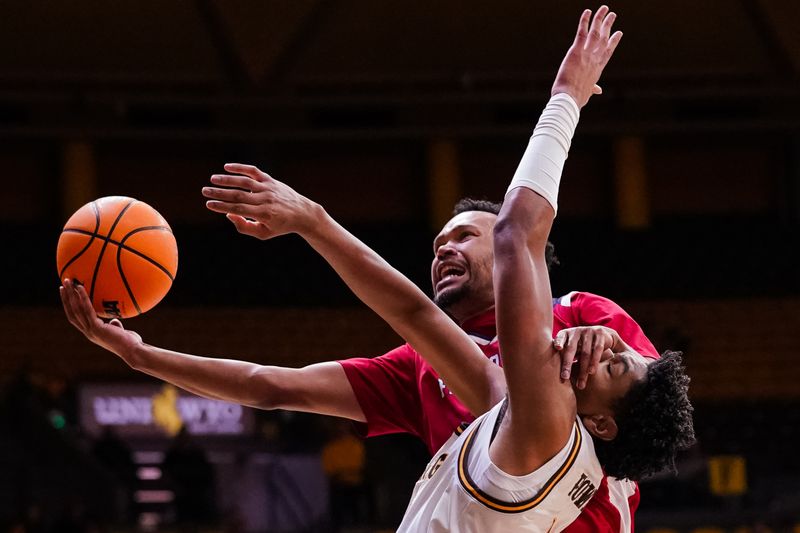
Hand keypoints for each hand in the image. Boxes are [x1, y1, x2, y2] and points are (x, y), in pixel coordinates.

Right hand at [59, 279, 142, 356]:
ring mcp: (91, 331)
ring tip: (68, 281)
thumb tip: (114, 320)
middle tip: (64, 283)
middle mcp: (88, 332)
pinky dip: (83, 298)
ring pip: (76, 310)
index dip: (69, 307)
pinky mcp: (96, 328)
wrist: (133, 351)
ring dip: (71, 294)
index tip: (66, 294)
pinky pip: (87, 310)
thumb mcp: (119, 333)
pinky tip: (80, 288)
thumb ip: (114, 326)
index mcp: (91, 332)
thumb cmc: (130, 342)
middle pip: (72, 312)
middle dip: (66, 298)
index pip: (76, 318)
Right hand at [202, 163, 320, 239]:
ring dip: (227, 179)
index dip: (222, 206)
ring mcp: (268, 188)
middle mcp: (265, 200)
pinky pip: (254, 172)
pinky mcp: (270, 180)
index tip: (208, 204)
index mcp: (263, 214)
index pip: (238, 209)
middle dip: (220, 193)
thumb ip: (244, 227)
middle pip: (239, 195)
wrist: (303, 213)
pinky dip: (241, 168)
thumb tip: (228, 214)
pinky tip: (227, 166)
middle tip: (204, 191)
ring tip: (213, 179)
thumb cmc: (280, 226)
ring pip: (245, 182)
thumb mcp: (264, 233)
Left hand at [551, 6, 621, 107]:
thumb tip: (598, 90)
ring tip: (605, 8)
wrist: (569, 98)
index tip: (619, 32)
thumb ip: (593, 88)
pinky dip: (584, 21)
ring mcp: (587, 54)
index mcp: (598, 68)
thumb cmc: (577, 98)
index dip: (614, 41)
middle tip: (613, 14)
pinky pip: (581, 32)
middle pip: (604, 38)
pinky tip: (587, 11)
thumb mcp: (588, 93)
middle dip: (609, 25)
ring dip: (600, 18)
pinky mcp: (576, 51)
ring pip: (596, 32)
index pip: (608, 51)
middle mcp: (595, 59)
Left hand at [553, 326, 621, 388]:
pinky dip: (594, 362)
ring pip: (585, 353)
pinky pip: (597, 350)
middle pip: (571, 349)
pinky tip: (591, 372)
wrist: (602, 334)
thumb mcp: (573, 345)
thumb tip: (549, 371)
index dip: (559, 341)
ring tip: (580, 383)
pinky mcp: (600, 334)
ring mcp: (588, 331)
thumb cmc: (582, 344)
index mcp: (567, 333)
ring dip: (583, 370)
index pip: (561, 337)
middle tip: (564, 377)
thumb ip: (564, 353)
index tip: (557, 348)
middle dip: (567, 364)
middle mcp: (576, 331)